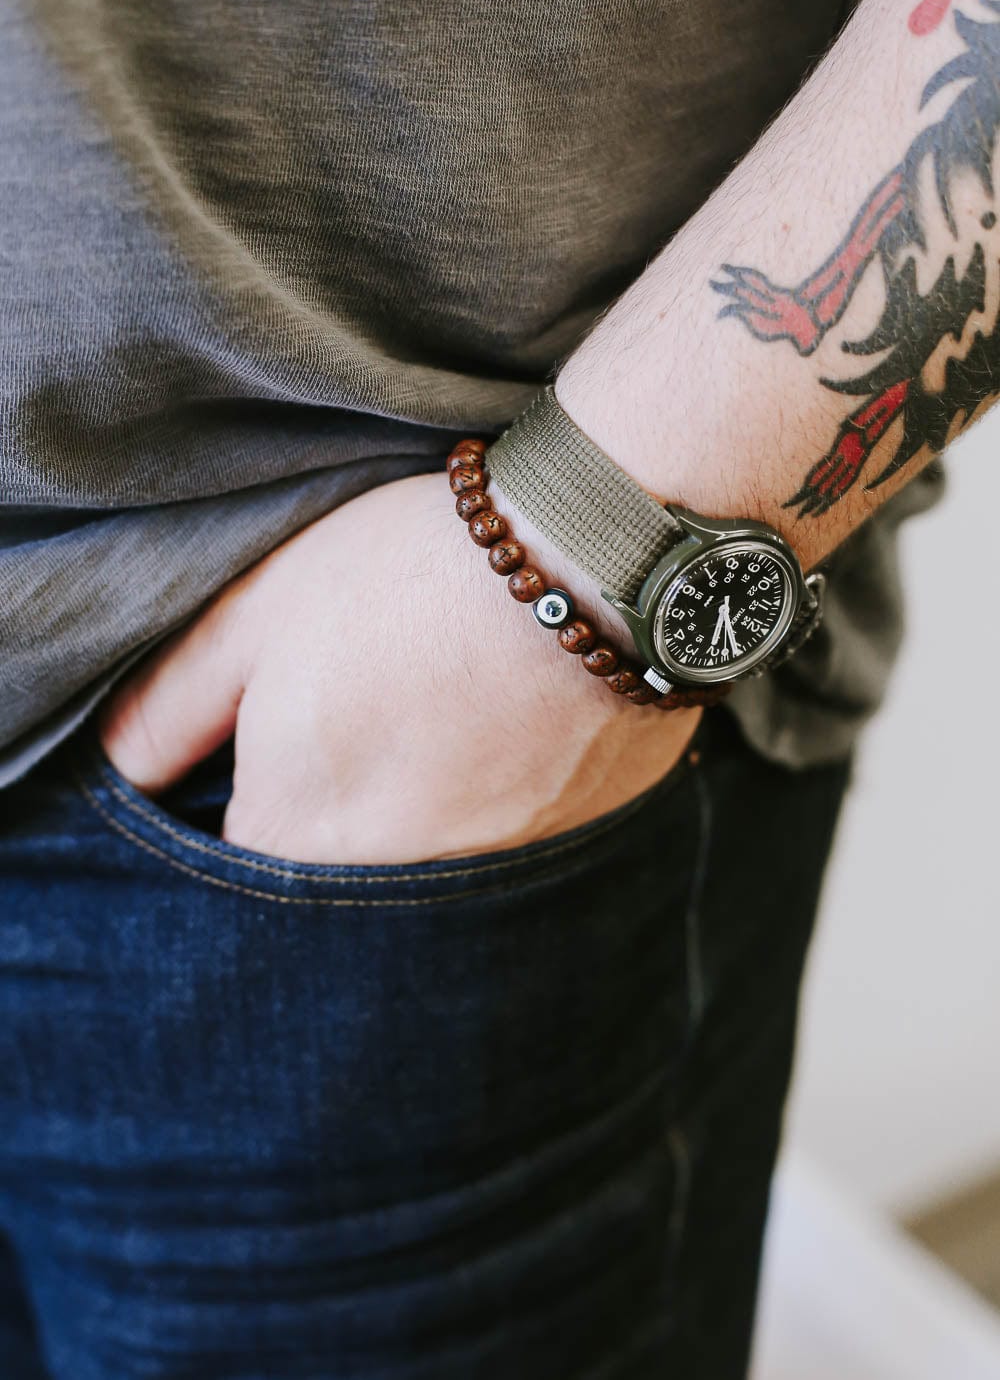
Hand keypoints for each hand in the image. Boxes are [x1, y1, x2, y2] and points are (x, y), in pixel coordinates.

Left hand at [95, 470, 700, 865]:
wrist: (597, 556)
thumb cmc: (410, 573)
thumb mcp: (259, 610)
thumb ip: (176, 704)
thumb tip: (123, 770)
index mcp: (302, 828)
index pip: (242, 868)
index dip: (251, 801)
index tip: (279, 738)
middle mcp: (399, 879)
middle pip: (341, 876)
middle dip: (340, 808)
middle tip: (372, 707)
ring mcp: (499, 868)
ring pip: (433, 859)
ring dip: (426, 800)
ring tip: (448, 698)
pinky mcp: (578, 838)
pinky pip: (519, 837)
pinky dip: (506, 790)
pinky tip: (517, 711)